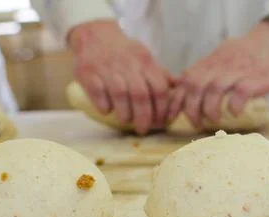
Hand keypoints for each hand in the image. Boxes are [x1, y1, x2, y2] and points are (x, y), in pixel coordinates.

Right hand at [69, 20, 174, 134]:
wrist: (94, 35)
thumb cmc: (124, 53)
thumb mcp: (144, 58)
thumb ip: (161, 74)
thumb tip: (180, 87)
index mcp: (145, 61)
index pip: (159, 88)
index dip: (161, 109)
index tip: (159, 122)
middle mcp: (127, 63)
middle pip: (141, 94)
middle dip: (144, 116)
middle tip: (142, 129)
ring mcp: (107, 67)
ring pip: (120, 94)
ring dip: (125, 113)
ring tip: (125, 120)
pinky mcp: (88, 72)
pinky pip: (98, 92)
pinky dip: (104, 105)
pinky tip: (107, 110)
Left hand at [169, 22, 268, 125]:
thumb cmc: (247, 54)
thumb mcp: (221, 57)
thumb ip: (203, 71)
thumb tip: (181, 83)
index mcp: (210, 62)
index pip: (185, 80)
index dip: (176, 100)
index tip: (170, 117)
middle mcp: (220, 66)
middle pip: (196, 86)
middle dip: (191, 108)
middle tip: (196, 123)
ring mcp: (238, 71)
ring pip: (215, 90)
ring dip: (211, 109)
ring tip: (214, 120)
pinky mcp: (255, 78)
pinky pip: (241, 93)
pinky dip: (234, 106)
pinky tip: (235, 113)